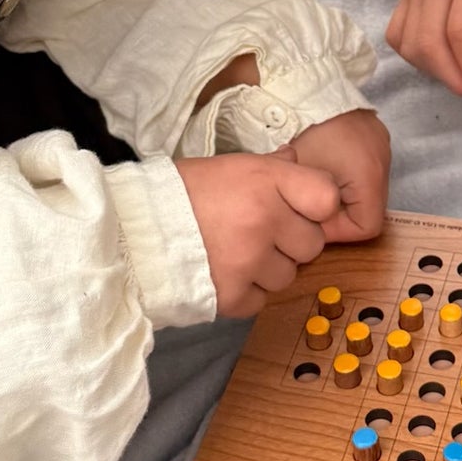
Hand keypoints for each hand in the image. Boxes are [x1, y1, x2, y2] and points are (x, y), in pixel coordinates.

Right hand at [176, 151, 340, 317]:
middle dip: (291, 242)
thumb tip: (296, 159)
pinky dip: (248, 292)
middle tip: (259, 233)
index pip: (327, 198)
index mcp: (266, 181)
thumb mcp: (231, 166)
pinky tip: (224, 273)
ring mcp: (250, 261)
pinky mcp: (233, 297)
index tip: (298, 209)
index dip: (316, 206)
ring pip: (289, 276)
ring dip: (270, 269)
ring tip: (237, 253)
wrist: (134, 230)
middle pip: (312, 244)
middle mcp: (264, 220)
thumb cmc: (184, 193)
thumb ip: (271, 167)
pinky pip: (262, 300)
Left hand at [287, 109, 390, 243]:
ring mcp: (383, 149)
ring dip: (344, 197)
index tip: (314, 219)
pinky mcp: (375, 138)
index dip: (340, 231)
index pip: (367, 227)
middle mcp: (384, 164)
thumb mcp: (301, 179)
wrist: (310, 88)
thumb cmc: (305, 132)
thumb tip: (309, 230)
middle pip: (370, 210)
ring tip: (316, 186)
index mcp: (370, 176)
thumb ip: (308, 212)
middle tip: (311, 205)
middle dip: (340, 214)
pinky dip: (348, 179)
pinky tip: (327, 168)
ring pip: (368, 192)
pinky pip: (366, 172)